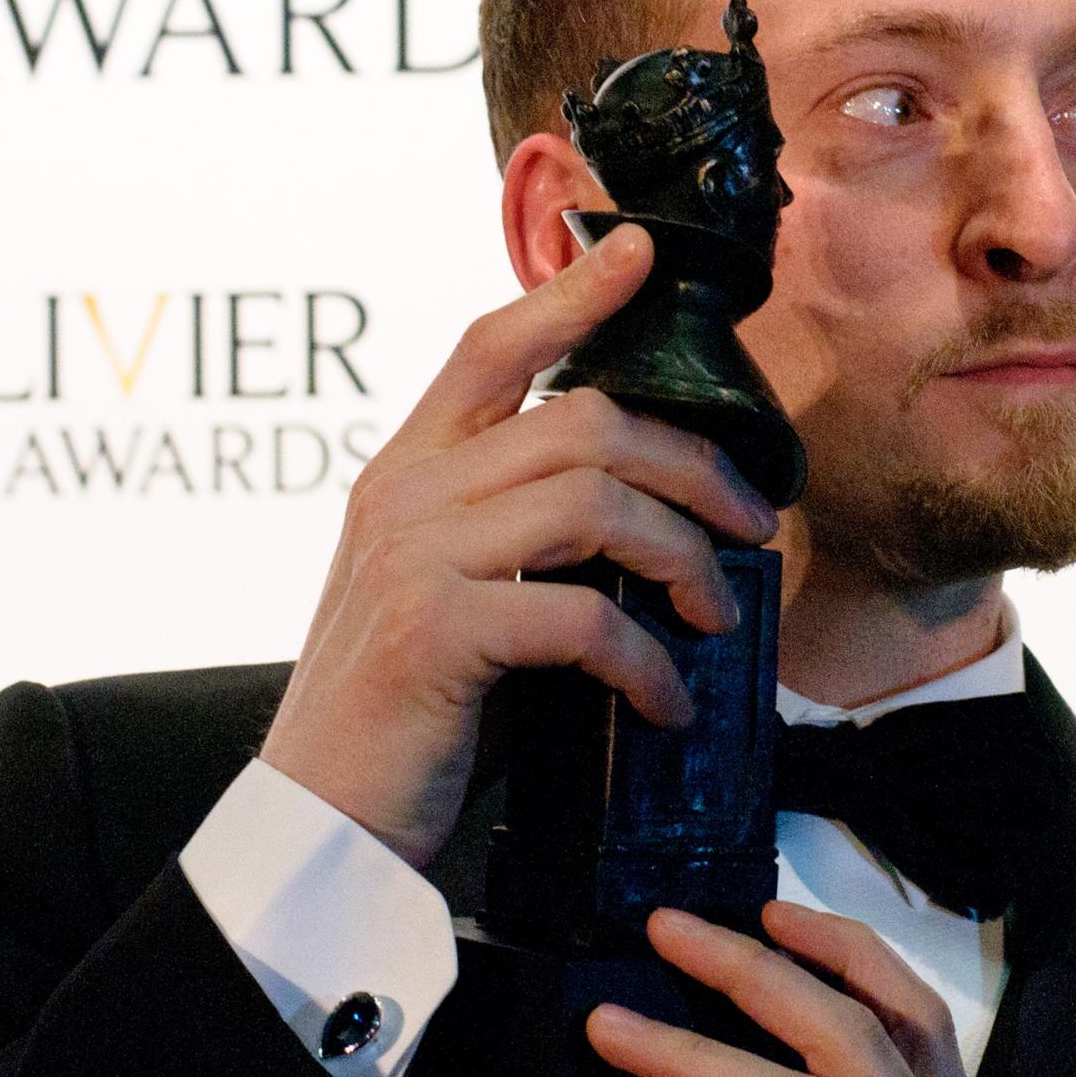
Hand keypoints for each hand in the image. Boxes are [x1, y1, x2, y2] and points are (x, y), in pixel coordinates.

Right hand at [259, 225, 779, 868]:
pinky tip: (666, 702)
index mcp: (407, 472)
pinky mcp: (435, 632)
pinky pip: (581, 614)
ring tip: (715, 617)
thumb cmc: (413, 715)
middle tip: (753, 526)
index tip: (642, 253)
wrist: (322, 823)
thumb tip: (656, 522)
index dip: (569, 293)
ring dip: (683, 558)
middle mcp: (404, 495)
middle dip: (693, 467)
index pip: (490, 347)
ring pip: (594, 501)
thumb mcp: (461, 598)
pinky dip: (647, 661)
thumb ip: (524, 540)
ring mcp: (415, 557)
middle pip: (585, 422)